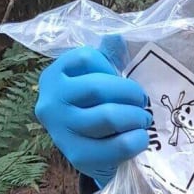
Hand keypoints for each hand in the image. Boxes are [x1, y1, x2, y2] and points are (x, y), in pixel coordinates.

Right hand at [35, 39, 150, 186]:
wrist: (90, 151)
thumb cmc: (95, 107)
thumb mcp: (98, 78)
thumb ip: (107, 58)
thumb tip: (116, 37)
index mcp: (54, 77)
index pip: (85, 57)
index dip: (111, 65)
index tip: (120, 77)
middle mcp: (51, 103)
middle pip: (98, 88)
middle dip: (131, 93)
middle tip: (143, 102)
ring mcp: (62, 132)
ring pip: (109, 117)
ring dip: (136, 117)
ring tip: (143, 119)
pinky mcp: (79, 157)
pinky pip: (118, 145)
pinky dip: (138, 140)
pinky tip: (140, 138)